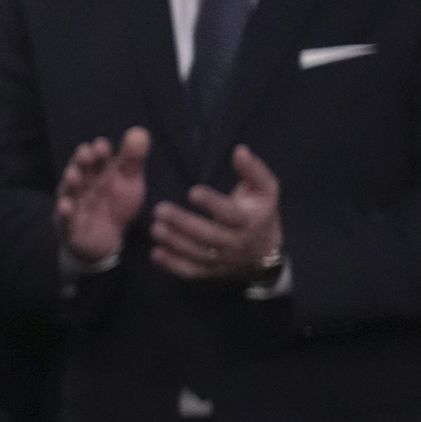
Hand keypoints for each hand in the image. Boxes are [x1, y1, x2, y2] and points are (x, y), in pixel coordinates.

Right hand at [55, 126, 150, 264]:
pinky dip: (64, 213)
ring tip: (74, 176)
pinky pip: (65, 219)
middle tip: (86, 154)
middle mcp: (82, 185)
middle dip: (81, 162)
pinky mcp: (69, 226)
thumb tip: (139, 131)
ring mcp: (74, 204)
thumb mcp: (129, 181)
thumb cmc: (115, 204)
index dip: (99, 152)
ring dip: (70, 183)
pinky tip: (66, 207)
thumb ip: (133, 159)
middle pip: (80, 170)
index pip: (97, 157)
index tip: (103, 146)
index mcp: (97, 172)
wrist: (105, 239)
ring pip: (69, 191)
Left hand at [149, 145, 282, 282]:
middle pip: (209, 235)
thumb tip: (239, 150)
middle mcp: (236, 243)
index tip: (192, 192)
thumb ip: (252, 170)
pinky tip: (155, 253)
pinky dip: (173, 265)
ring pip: (197, 253)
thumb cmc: (260, 213)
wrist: (265, 254)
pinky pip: (191, 271)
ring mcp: (223, 260)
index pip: (230, 214)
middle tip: (160, 210)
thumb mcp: (265, 190)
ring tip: (155, 228)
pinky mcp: (211, 271)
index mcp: (249, 221)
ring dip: (174, 242)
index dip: (212, 203)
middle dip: (183, 223)